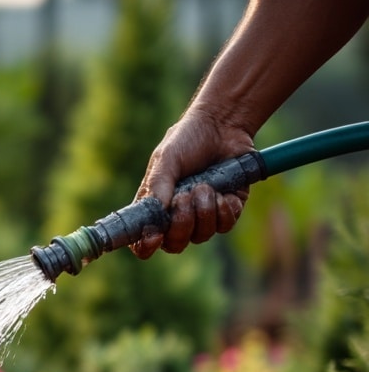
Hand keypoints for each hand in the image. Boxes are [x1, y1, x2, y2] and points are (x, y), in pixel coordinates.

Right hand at [132, 108, 255, 257]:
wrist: (223, 125)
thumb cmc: (187, 140)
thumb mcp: (165, 160)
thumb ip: (158, 186)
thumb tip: (158, 213)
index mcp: (155, 209)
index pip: (143, 242)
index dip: (146, 246)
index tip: (155, 236)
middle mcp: (177, 218)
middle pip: (175, 244)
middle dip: (181, 224)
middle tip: (185, 196)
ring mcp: (203, 216)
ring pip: (202, 236)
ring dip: (204, 211)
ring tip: (205, 186)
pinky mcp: (227, 210)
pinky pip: (225, 225)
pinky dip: (224, 209)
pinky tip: (223, 192)